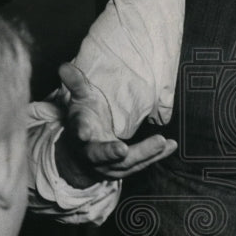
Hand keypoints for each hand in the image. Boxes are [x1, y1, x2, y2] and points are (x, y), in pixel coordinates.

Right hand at [55, 62, 176, 184]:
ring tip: (161, 142)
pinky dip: (157, 156)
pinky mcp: (125, 169)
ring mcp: (108, 165)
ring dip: (144, 153)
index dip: (80, 131)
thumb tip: (63, 66)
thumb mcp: (80, 101)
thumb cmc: (85, 121)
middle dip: (111, 153)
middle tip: (122, 149)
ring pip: (126, 163)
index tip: (83, 132)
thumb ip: (76, 84)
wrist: (82, 155)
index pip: (78, 131)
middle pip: (100, 155)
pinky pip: (143, 164)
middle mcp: (92, 153)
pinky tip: (171, 145)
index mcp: (80, 134)